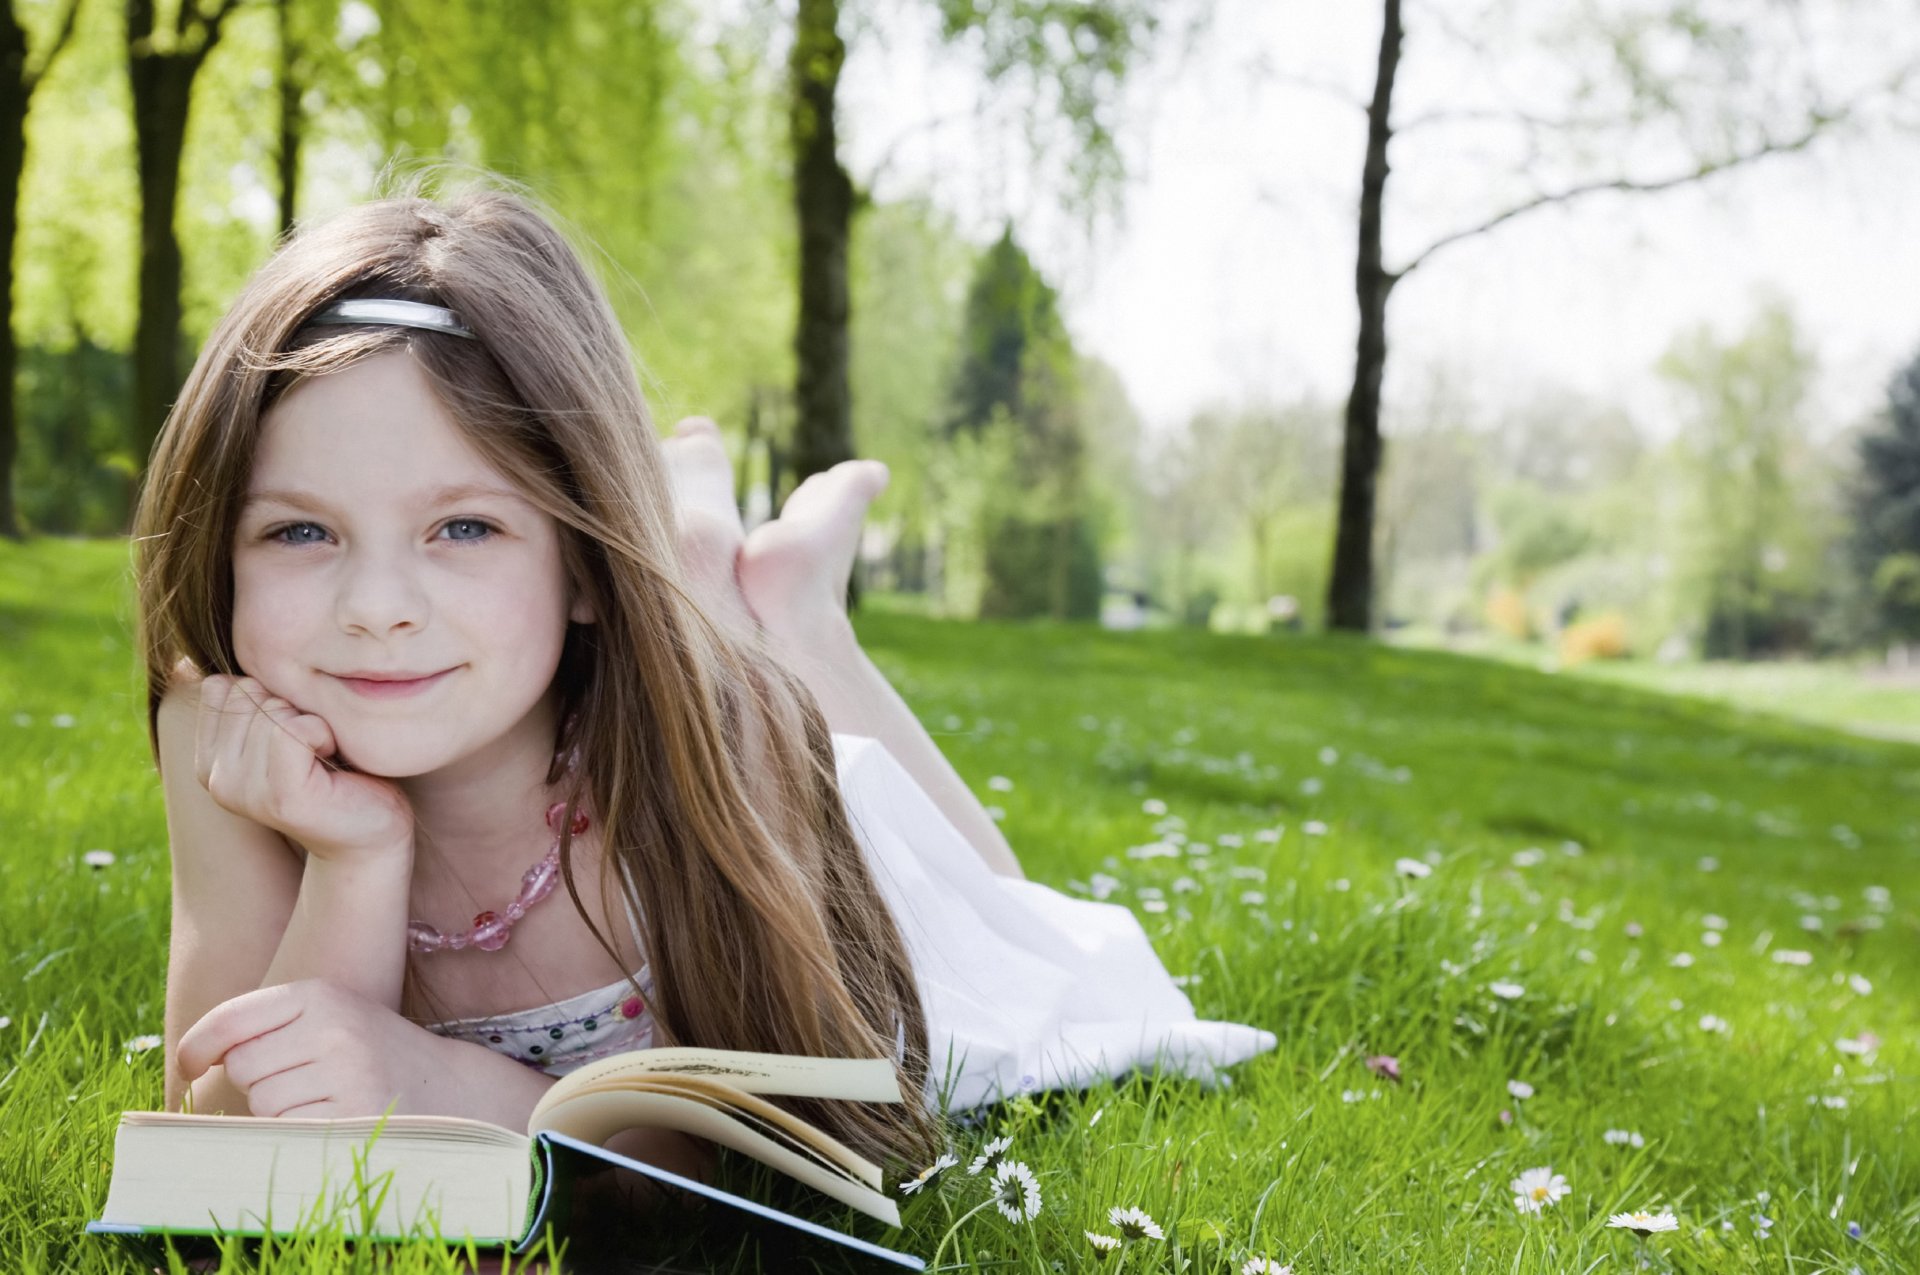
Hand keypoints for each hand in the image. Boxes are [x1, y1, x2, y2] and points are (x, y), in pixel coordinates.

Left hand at [176, 980, 450, 1118]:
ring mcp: (346, 1072)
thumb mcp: (328, 1015)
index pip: (232, 1018)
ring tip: (321, 1097)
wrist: (447, 1084)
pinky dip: (297, 1131)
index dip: (197, 1045)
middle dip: (257, 1080)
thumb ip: (266, 1025)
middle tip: (297, 1078)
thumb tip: (189, 1064)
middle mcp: (334, 1027)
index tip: (189, 1063)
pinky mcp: (353, 1115)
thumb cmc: (368, 1051)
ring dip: (278, 1110)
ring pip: (263, 1102)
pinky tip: (330, 1118)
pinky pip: (289, 1130)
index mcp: (322, 993)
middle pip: (243, 1066)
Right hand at [192, 673, 413, 863]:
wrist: (371, 831)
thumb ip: (253, 698)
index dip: (271, 696)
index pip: (223, 685)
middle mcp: (215, 778)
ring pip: (272, 709)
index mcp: (209, 758)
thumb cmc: (337, 772)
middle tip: (313, 749)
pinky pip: (294, 730)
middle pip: (248, 692)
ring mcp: (242, 791)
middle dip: (292, 708)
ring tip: (324, 758)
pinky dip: (323, 734)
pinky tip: (332, 762)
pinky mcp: (280, 797)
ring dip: (312, 723)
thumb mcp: (286, 727)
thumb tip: (225, 646)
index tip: (295, 733)